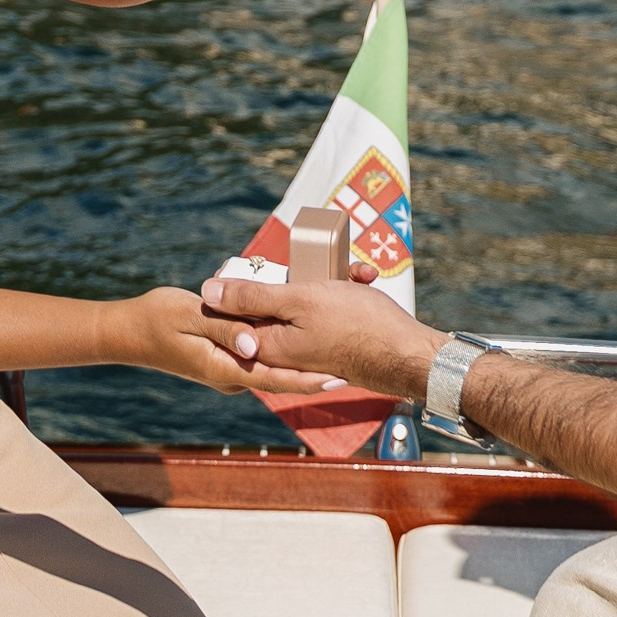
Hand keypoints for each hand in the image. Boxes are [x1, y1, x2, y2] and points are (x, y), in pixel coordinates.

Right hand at [104, 286, 335, 399]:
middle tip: (352, 360)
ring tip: (338, 347)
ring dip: (302, 357)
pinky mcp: (230, 356)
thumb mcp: (190, 318)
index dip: (308, 380)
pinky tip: (302, 332)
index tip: (338, 377)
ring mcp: (231, 367)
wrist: (131, 331)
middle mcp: (233, 374)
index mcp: (225, 370)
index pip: (274, 378)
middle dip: (314, 368)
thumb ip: (224, 330)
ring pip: (273, 363)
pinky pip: (262, 353)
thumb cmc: (157, 320)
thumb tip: (256, 346)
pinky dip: (283, 346)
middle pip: (280, 373)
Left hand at [196, 273, 436, 408]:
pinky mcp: (333, 342)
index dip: (242, 280)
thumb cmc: (356, 325)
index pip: (235, 311)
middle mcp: (286, 351)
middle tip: (322, 267)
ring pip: (306, 301)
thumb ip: (252, 298)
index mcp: (269, 346)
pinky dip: (344, 292)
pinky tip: (363, 282)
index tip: (259, 261)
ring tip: (355, 272)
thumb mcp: (300, 301)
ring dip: (330, 279)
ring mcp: (311, 347)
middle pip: (273, 303)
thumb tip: (207, 293)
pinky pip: (328, 310)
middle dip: (297, 276)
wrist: (409, 354)